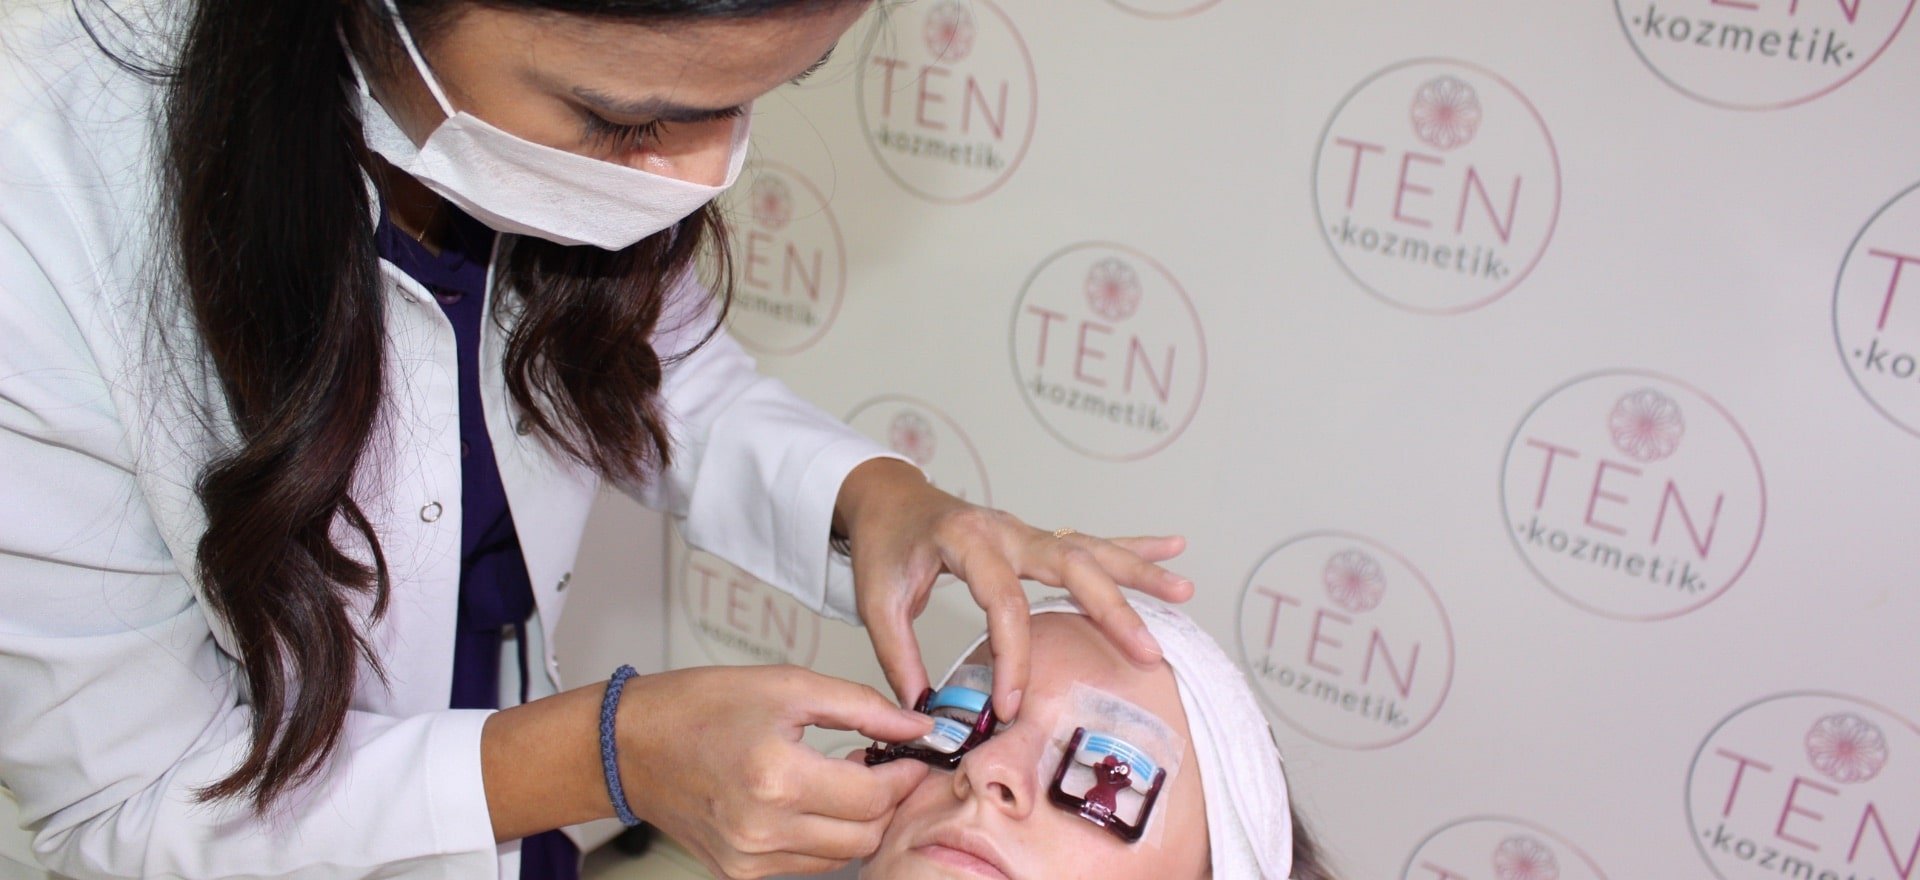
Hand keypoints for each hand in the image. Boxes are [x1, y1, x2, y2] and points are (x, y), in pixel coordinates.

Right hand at [616, 665, 933, 878]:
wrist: (629, 744)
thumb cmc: (699, 707)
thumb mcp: (788, 685)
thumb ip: (862, 705)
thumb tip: (917, 724)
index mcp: (776, 777)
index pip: (873, 797)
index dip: (906, 776)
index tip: (913, 754)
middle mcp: (761, 829)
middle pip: (865, 836)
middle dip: (889, 801)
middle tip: (887, 766)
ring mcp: (749, 858)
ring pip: (841, 857)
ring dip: (860, 822)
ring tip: (849, 780)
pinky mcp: (739, 873)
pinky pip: (806, 865)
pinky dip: (825, 838)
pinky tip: (816, 802)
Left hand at [834, 458, 1194, 719]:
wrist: (889, 498)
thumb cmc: (886, 546)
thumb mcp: (877, 600)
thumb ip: (899, 655)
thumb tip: (924, 710)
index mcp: (966, 541)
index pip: (1002, 601)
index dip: (1011, 656)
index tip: (1011, 705)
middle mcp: (1007, 530)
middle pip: (1070, 565)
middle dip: (1111, 609)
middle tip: (1146, 651)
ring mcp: (1027, 532)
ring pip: (1091, 550)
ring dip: (1139, 571)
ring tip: (1185, 590)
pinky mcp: (1036, 540)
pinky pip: (1090, 543)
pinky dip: (1132, 547)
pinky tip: (1173, 548)